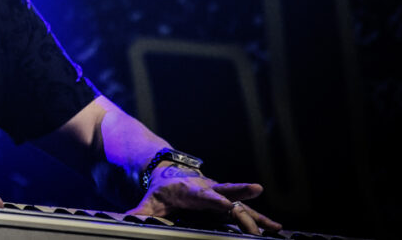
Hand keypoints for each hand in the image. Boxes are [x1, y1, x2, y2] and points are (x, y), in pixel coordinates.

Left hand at [127, 163, 280, 235]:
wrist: (171, 173)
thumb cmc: (162, 192)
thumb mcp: (149, 202)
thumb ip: (140, 214)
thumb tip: (125, 221)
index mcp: (189, 190)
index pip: (201, 195)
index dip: (213, 200)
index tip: (226, 206)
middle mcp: (208, 190)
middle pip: (226, 194)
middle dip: (240, 198)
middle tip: (255, 204)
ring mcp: (219, 195)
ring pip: (240, 204)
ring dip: (256, 214)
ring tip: (275, 225)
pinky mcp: (227, 202)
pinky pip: (245, 211)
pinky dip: (260, 219)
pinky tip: (276, 229)